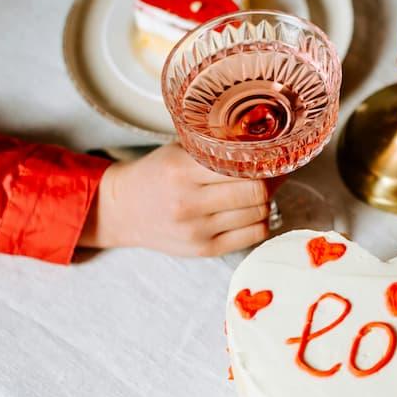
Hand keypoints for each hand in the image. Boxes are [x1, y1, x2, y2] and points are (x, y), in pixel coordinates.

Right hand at [80, 143, 270, 256]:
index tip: (272, 155)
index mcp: (181, 172)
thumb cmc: (156, 175)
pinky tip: (251, 210)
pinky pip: (253, 235)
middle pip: (256, 194)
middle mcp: (189, 204)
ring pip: (259, 214)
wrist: (123, 210)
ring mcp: (197, 231)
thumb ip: (214, 147)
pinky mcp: (204, 250)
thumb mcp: (178, 151)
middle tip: (271, 172)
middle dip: (270, 181)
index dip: (265, 162)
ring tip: (258, 189)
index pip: (243, 170)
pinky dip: (260, 220)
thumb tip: (262, 146)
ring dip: (266, 201)